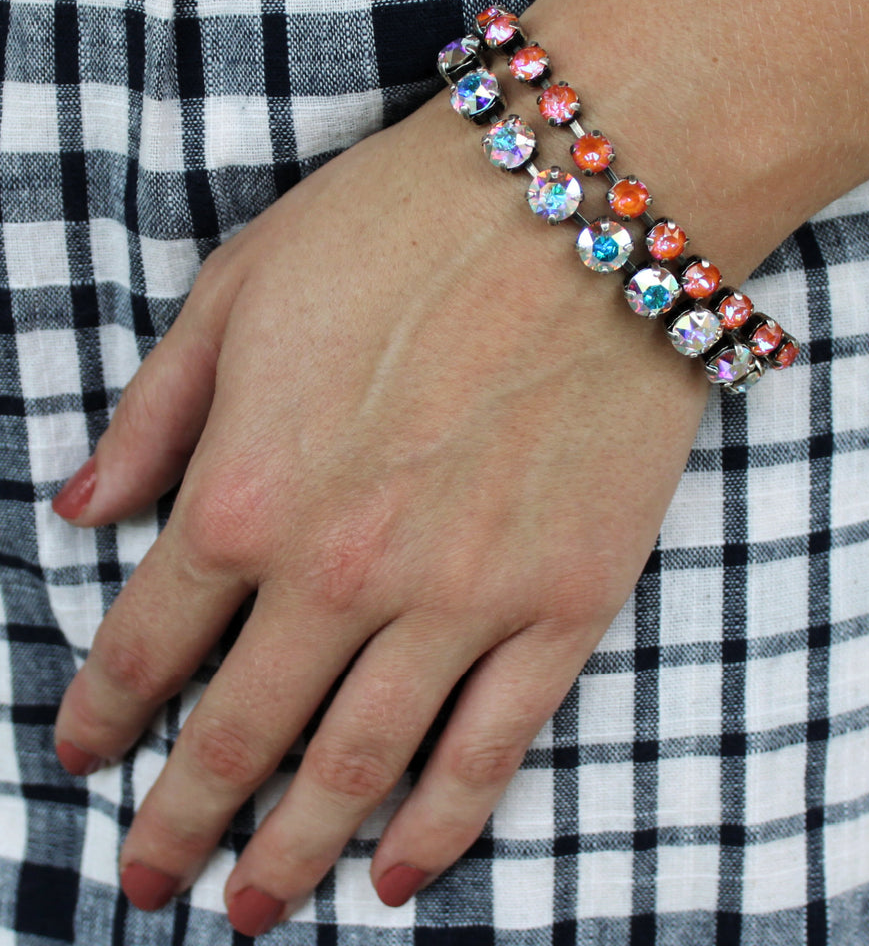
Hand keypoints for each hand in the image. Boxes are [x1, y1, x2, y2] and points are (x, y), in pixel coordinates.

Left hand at [52, 88, 708, 933]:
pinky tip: (394, 876)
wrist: (583, 200)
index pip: (146, 640)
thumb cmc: (404, 225)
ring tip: (254, 908)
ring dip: (293, 854)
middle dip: (178, 821)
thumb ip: (154, 414)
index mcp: (245, 490)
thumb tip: (79, 513)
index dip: (102, 712)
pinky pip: (492, 749)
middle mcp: (340, 571)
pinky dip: (440, 828)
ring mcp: (461, 600)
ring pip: (357, 767)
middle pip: (239, 735)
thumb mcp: (239, 287)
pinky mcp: (563, 603)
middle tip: (147, 881)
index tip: (82, 758)